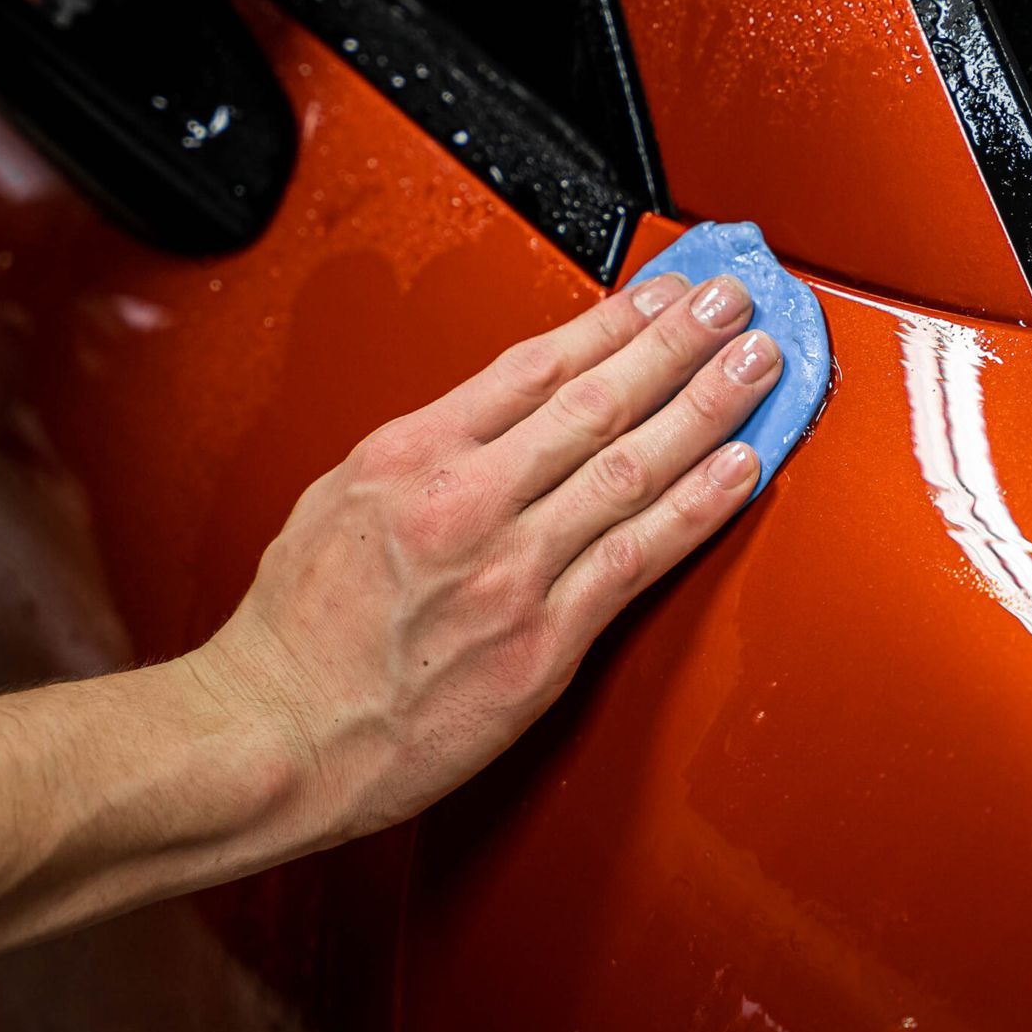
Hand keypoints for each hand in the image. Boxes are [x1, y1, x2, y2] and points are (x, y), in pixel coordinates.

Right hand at [192, 271, 779, 844]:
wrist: (273, 738)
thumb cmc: (297, 633)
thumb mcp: (338, 499)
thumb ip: (425, 452)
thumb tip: (502, 417)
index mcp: (410, 455)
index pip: (536, 366)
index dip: (614, 322)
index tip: (665, 294)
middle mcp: (464, 503)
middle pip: (596, 401)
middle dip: (678, 343)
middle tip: (734, 303)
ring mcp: (508, 572)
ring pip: (630, 469)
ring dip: (706, 408)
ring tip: (758, 365)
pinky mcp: (540, 643)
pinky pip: (635, 561)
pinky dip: (695, 510)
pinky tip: (739, 469)